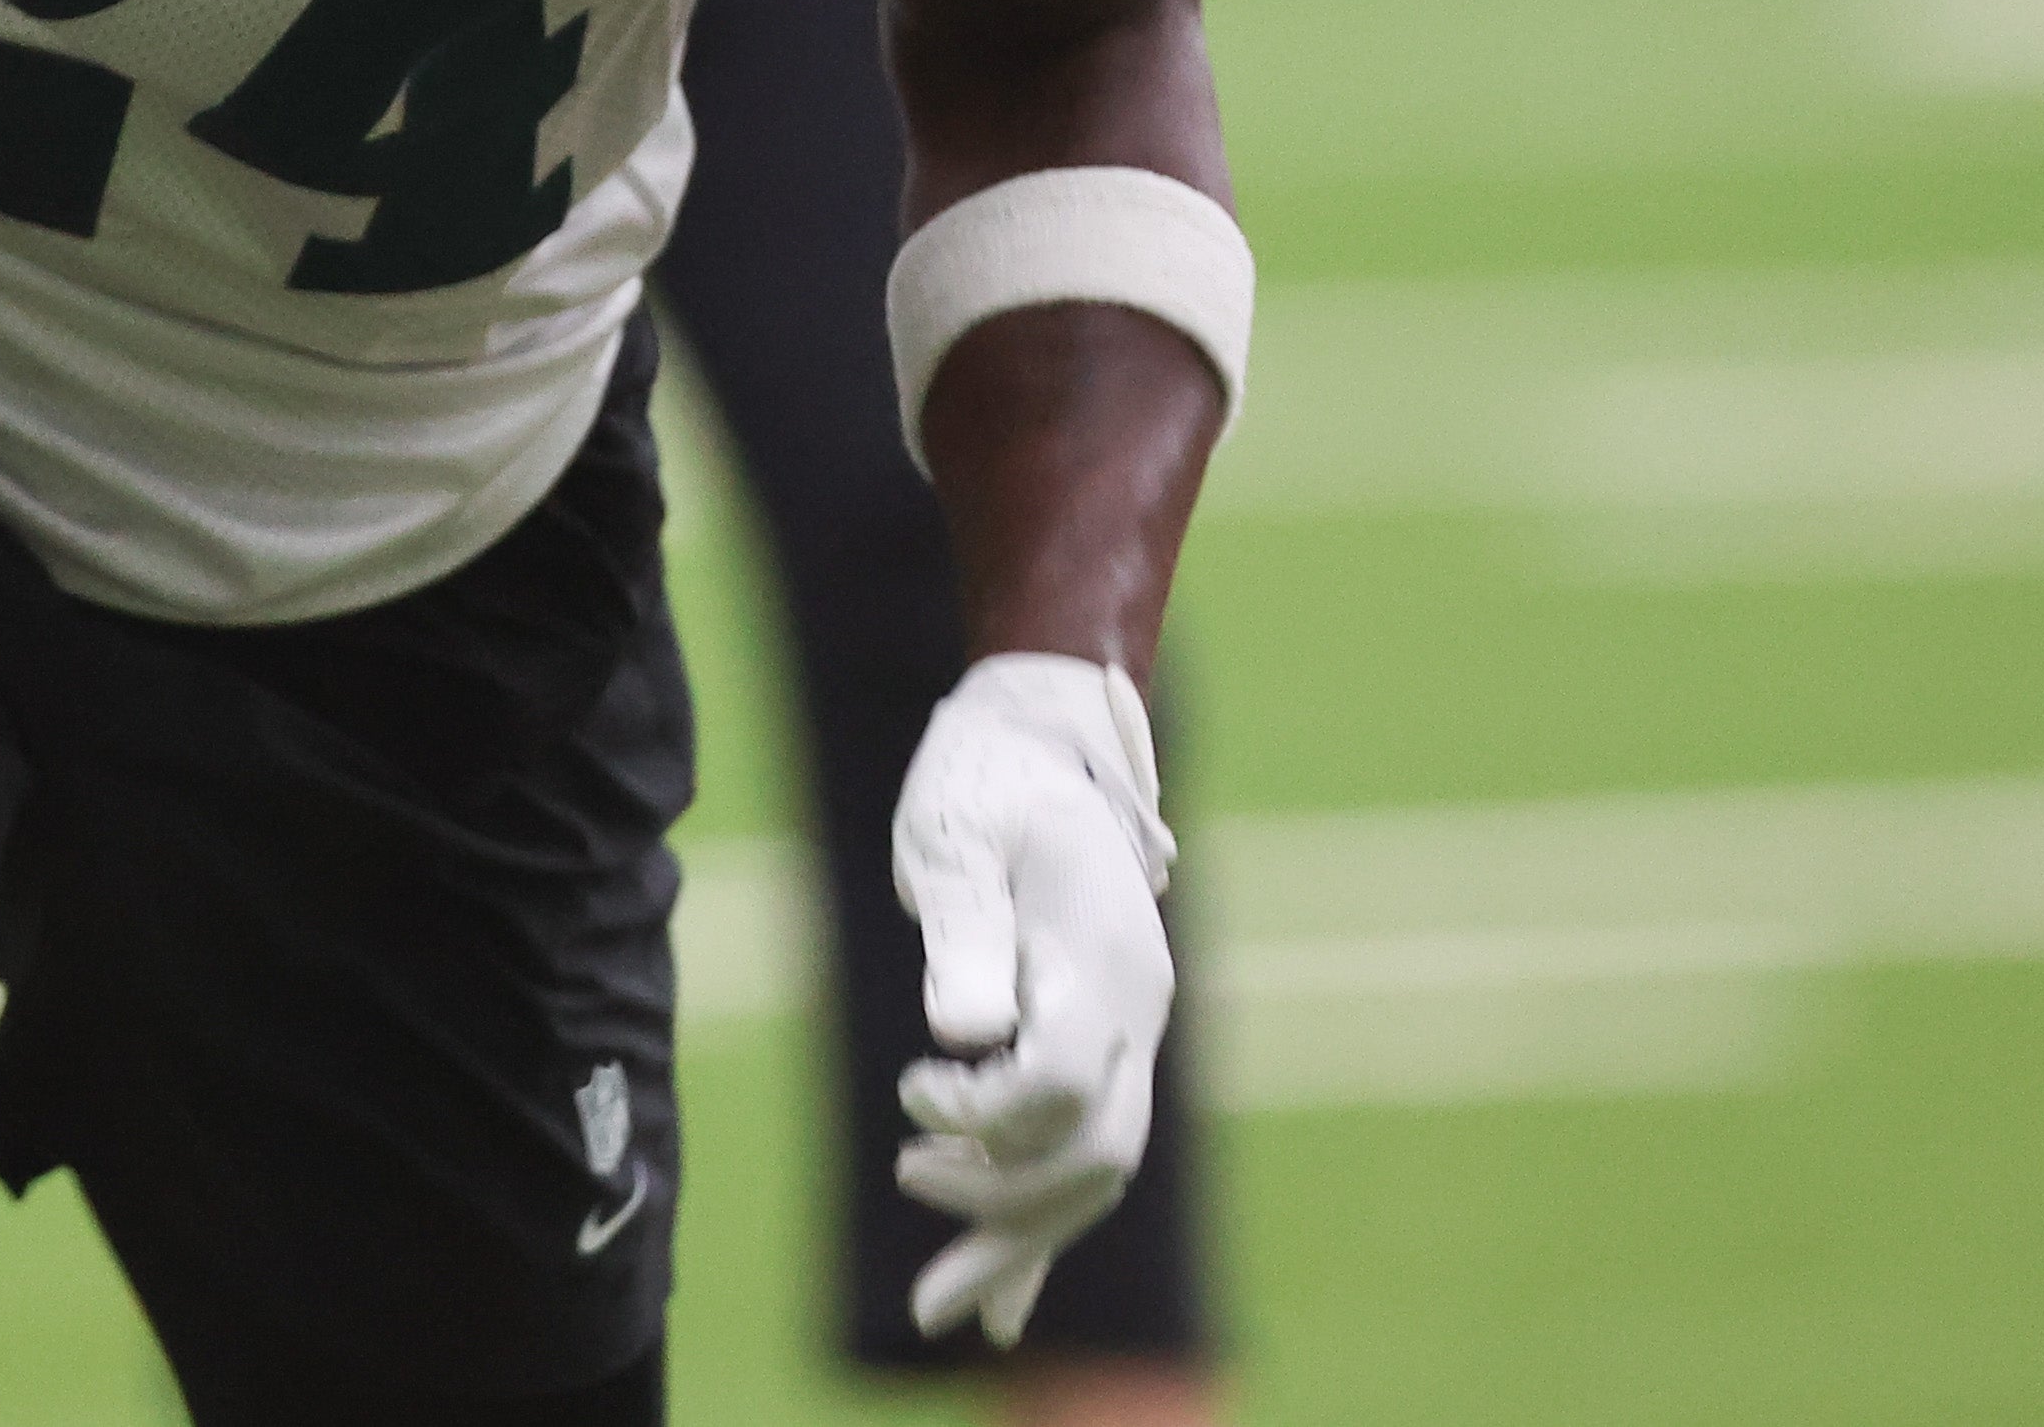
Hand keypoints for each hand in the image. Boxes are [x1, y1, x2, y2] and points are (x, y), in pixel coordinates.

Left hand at [891, 651, 1177, 1347]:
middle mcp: (1136, 1006)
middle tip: (907, 1177)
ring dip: (1024, 1240)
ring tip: (943, 1307)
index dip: (983, 1112)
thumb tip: (962, 1033)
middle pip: (1098, 1153)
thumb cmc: (982, 780)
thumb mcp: (953, 837)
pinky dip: (1045, 1230)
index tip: (913, 1086)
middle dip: (1008, 1209)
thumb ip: (964, 934)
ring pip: (1100, 1169)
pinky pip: (1090, 1154)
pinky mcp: (1105, 1042)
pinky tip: (1002, 1306)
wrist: (1040, 738)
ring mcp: (1131, 1028)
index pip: (1063, 1085)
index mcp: (1101, 956)